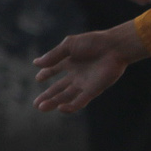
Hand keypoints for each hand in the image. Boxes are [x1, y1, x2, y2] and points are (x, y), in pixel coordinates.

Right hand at [32, 23, 147, 112]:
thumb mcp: (69, 45)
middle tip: (36, 105)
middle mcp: (76, 74)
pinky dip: (70, 107)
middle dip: (47, 97)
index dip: (46, 74)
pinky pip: (80, 101)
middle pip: (59, 89)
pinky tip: (60, 108)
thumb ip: (53, 55)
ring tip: (41, 107)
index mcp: (71, 61)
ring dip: (54, 103)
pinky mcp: (93, 90)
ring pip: (66, 97)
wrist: (114, 47)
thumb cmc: (93, 42)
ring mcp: (84, 83)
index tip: (38, 78)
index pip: (54, 69)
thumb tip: (35, 63)